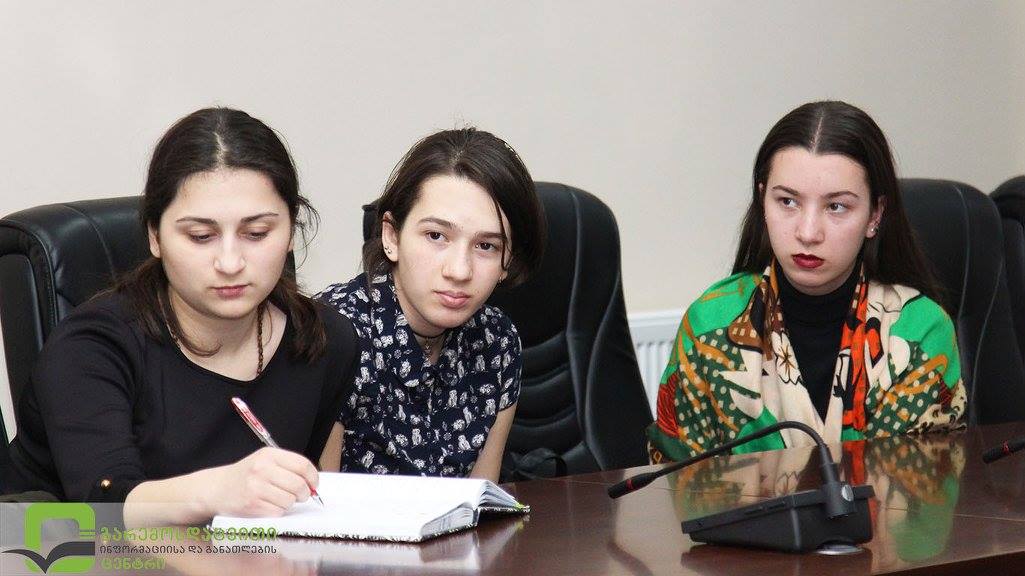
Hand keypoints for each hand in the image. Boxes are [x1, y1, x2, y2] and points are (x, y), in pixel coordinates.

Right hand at [204, 447, 319, 517]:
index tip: (314, 485)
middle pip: (299, 485)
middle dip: (304, 493)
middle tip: (300, 496)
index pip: (302, 465)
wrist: (217, 488)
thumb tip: (313, 484)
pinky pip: (277, 512)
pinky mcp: (251, 505)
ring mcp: (256, 487)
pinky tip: (268, 506)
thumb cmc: (246, 476)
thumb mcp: (265, 461)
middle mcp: (262, 469)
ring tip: (278, 499)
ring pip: (289, 500)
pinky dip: (277, 512)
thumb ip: (288, 468)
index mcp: (269, 455)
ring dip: (288, 503)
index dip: (313, 477)